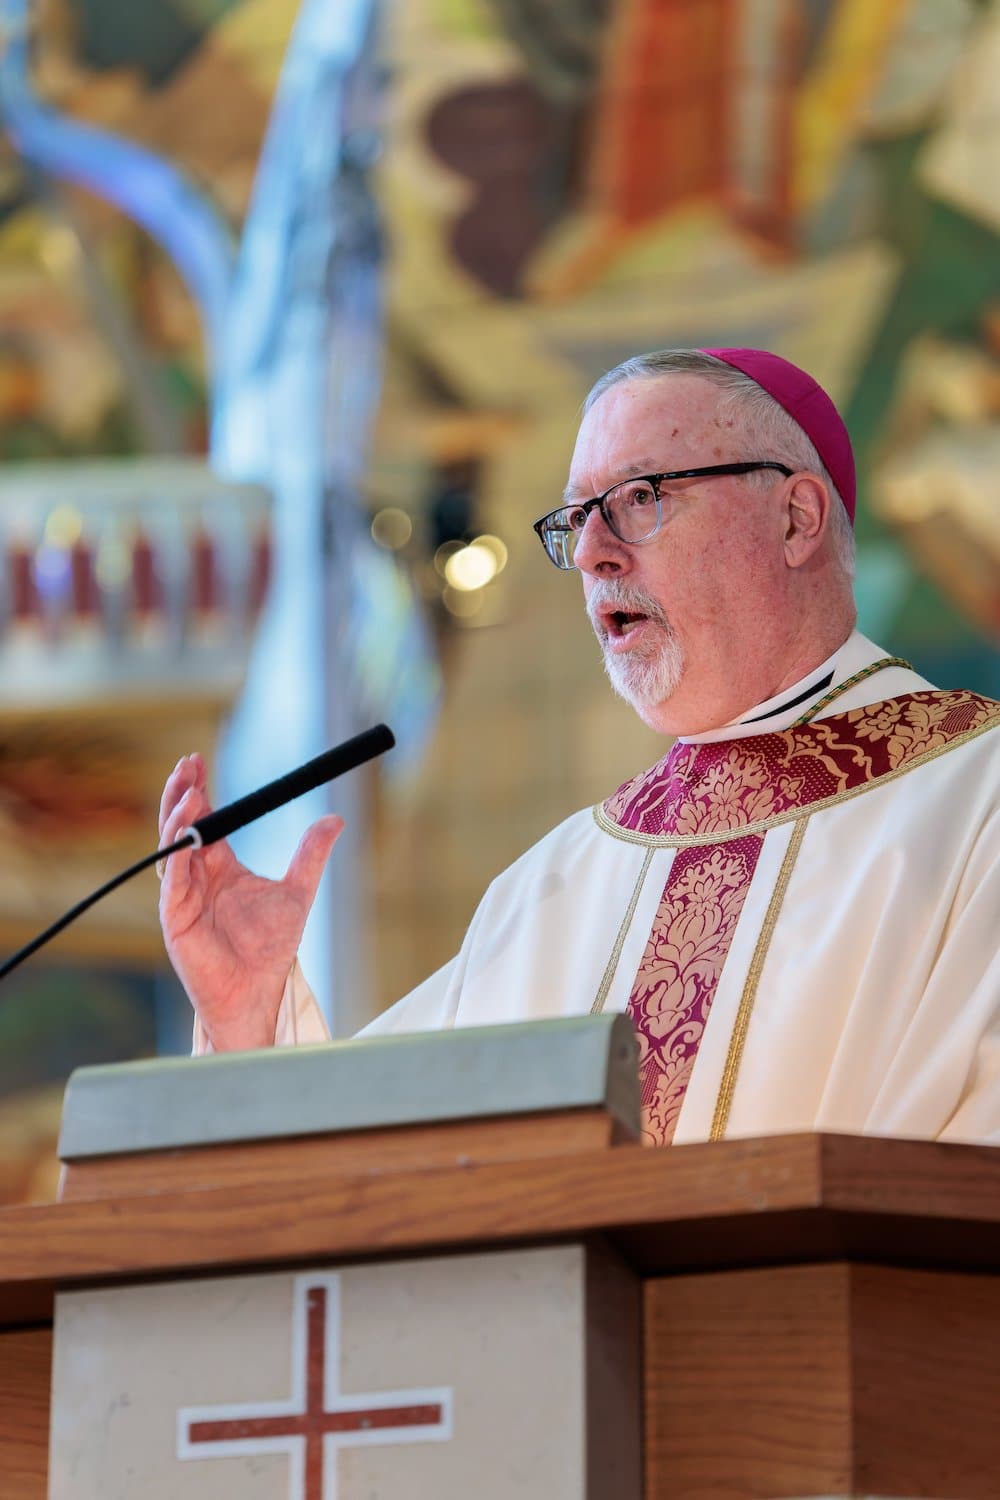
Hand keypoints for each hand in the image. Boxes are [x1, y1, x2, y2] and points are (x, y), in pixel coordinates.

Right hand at [157, 753, 343, 1050]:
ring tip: (190, 791)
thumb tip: (336, 819)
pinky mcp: (176, 919)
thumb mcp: (297, 891)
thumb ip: (311, 855)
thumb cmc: (269, 949)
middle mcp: (195, 877)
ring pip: (171, 848)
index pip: (204, 819)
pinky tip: (185, 836)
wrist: (257, 992)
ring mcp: (182, 897)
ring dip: (178, 818)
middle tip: (187, 765)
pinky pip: (172, 882)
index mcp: (218, 867)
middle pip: (180, 826)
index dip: (199, 789)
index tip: (198, 759)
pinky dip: (176, 858)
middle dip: (181, 794)